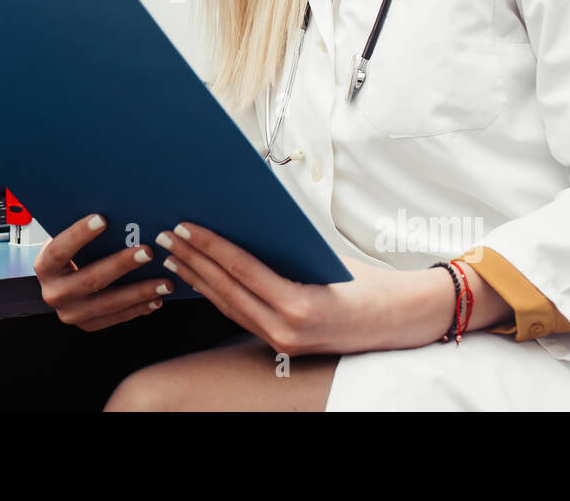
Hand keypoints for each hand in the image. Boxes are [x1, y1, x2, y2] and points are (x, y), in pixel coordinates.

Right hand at [32, 213, 173, 331]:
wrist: (61, 280)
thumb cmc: (70, 252)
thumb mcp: (67, 237)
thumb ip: (83, 228)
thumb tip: (115, 209)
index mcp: (45, 266)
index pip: (60, 250)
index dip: (79, 235)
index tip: (102, 219)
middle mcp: (54, 293)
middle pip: (90, 279)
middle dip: (122, 265)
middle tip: (148, 252)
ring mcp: (71, 313)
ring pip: (108, 303)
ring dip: (140, 292)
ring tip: (164, 282)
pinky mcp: (88, 324)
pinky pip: (116, 318)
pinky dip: (139, 308)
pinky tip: (157, 297)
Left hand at [156, 222, 452, 355]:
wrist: (403, 320)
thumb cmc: (371, 283)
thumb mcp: (326, 257)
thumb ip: (285, 249)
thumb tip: (246, 225)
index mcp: (299, 305)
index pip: (241, 270)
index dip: (208, 246)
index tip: (185, 227)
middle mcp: (286, 330)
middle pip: (226, 290)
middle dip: (192, 261)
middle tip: (166, 238)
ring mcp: (282, 343)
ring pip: (228, 306)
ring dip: (198, 279)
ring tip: (174, 255)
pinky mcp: (283, 345)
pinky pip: (241, 316)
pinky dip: (218, 295)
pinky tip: (201, 279)